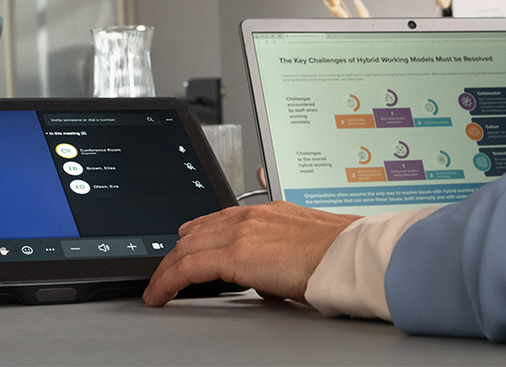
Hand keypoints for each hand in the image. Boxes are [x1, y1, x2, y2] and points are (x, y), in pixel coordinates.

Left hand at [142, 202, 358, 306]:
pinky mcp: (235, 255)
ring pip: (187, 247)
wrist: (348, 255)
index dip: (197, 232)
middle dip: (176, 252)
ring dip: (168, 268)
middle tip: (163, 270)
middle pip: (197, 232)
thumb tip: (270, 278)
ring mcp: (240, 232)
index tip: (185, 241)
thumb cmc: (338, 254)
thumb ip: (280, 257)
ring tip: (157, 286)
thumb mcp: (303, 248)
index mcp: (267, 212)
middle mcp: (250, 216)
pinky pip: (189, 267)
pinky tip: (160, 293)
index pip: (220, 218)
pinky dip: (168, 280)